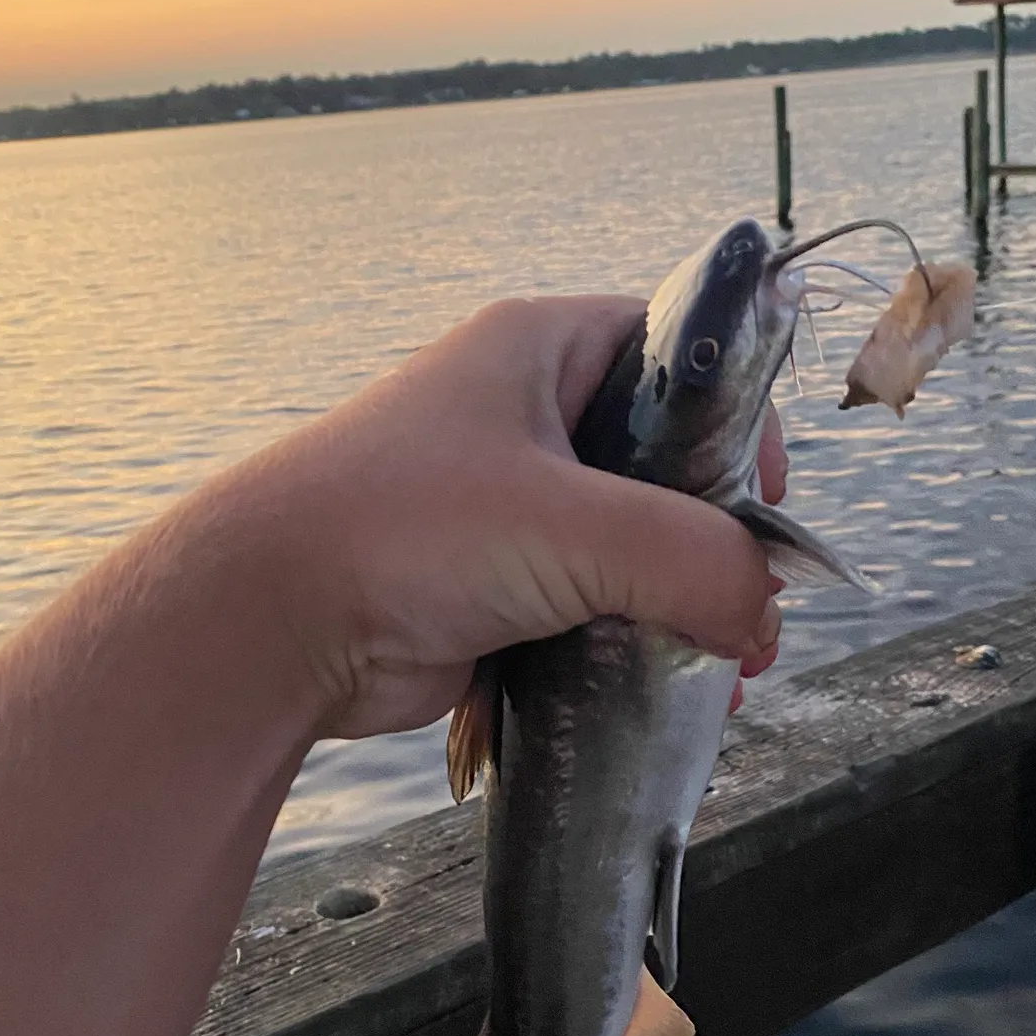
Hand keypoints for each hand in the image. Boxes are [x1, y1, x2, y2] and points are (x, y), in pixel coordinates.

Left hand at [207, 296, 785, 741]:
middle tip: (754, 606)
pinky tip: (669, 686)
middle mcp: (528, 416)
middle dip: (718, 537)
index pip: (677, 353)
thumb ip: (692, 557)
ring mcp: (511, 505)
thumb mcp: (573, 525)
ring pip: (635, 544)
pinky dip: (636, 640)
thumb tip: (765, 614)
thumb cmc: (410, 529)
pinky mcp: (500, 583)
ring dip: (685, 601)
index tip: (764, 500)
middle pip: (665, 462)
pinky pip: (595, 602)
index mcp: (542, 349)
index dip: (734, 419)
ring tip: (728, 667)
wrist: (270, 625)